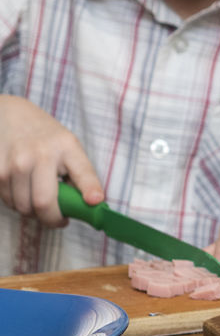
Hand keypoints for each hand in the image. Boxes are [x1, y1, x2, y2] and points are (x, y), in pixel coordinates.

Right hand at [0, 95, 102, 224]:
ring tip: (39, 202)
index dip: (90, 190)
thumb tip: (90, 204)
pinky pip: (7, 200)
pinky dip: (16, 203)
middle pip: (44, 203)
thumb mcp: (69, 147)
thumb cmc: (46, 137)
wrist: (10, 116)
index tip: (94, 202)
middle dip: (52, 219)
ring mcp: (16, 162)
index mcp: (67, 147)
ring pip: (23, 206)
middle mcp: (40, 154)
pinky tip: (23, 192)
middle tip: (58, 219)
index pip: (83, 173)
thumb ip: (80, 174)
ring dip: (32, 212)